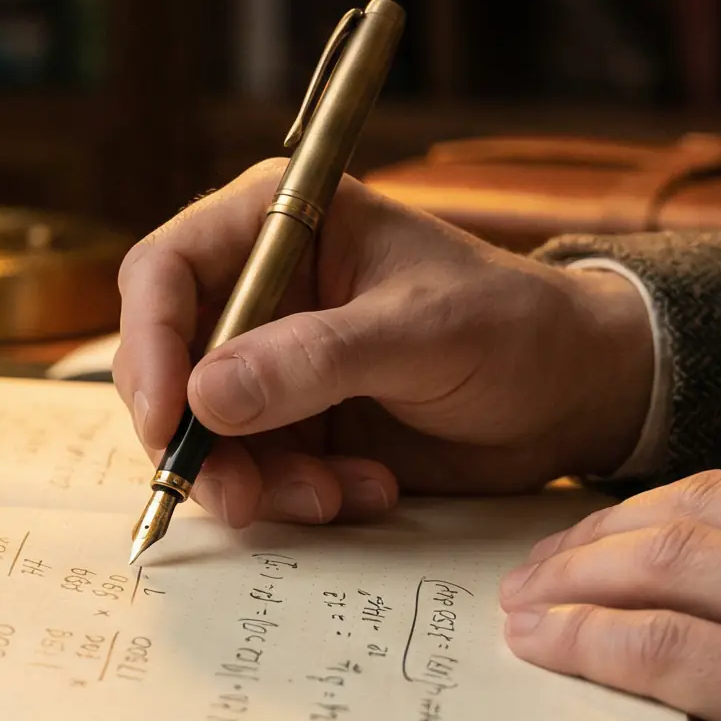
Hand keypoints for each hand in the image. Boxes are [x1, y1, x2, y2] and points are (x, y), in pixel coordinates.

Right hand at [113, 160, 654, 525]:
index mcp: (279, 223)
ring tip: (339, 495)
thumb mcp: (423, 333)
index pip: (164, 271)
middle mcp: (260, 290)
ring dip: (257, 480)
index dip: (147, 344)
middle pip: (166, 364)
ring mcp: (272, 362)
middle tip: (244, 497)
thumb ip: (316, 360)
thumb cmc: (514, 327)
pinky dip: (296, 497)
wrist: (574, 393)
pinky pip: (253, 472)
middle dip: (199, 439)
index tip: (169, 420)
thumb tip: (205, 394)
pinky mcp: (294, 425)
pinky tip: (368, 491)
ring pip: (204, 434)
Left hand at [501, 469, 720, 720]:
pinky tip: (547, 647)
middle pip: (699, 508)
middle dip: (605, 533)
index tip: (625, 531)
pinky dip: (589, 642)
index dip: (675, 509)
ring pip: (666, 564)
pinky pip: (662, 650)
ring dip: (577, 579)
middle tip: (544, 558)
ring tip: (528, 599)